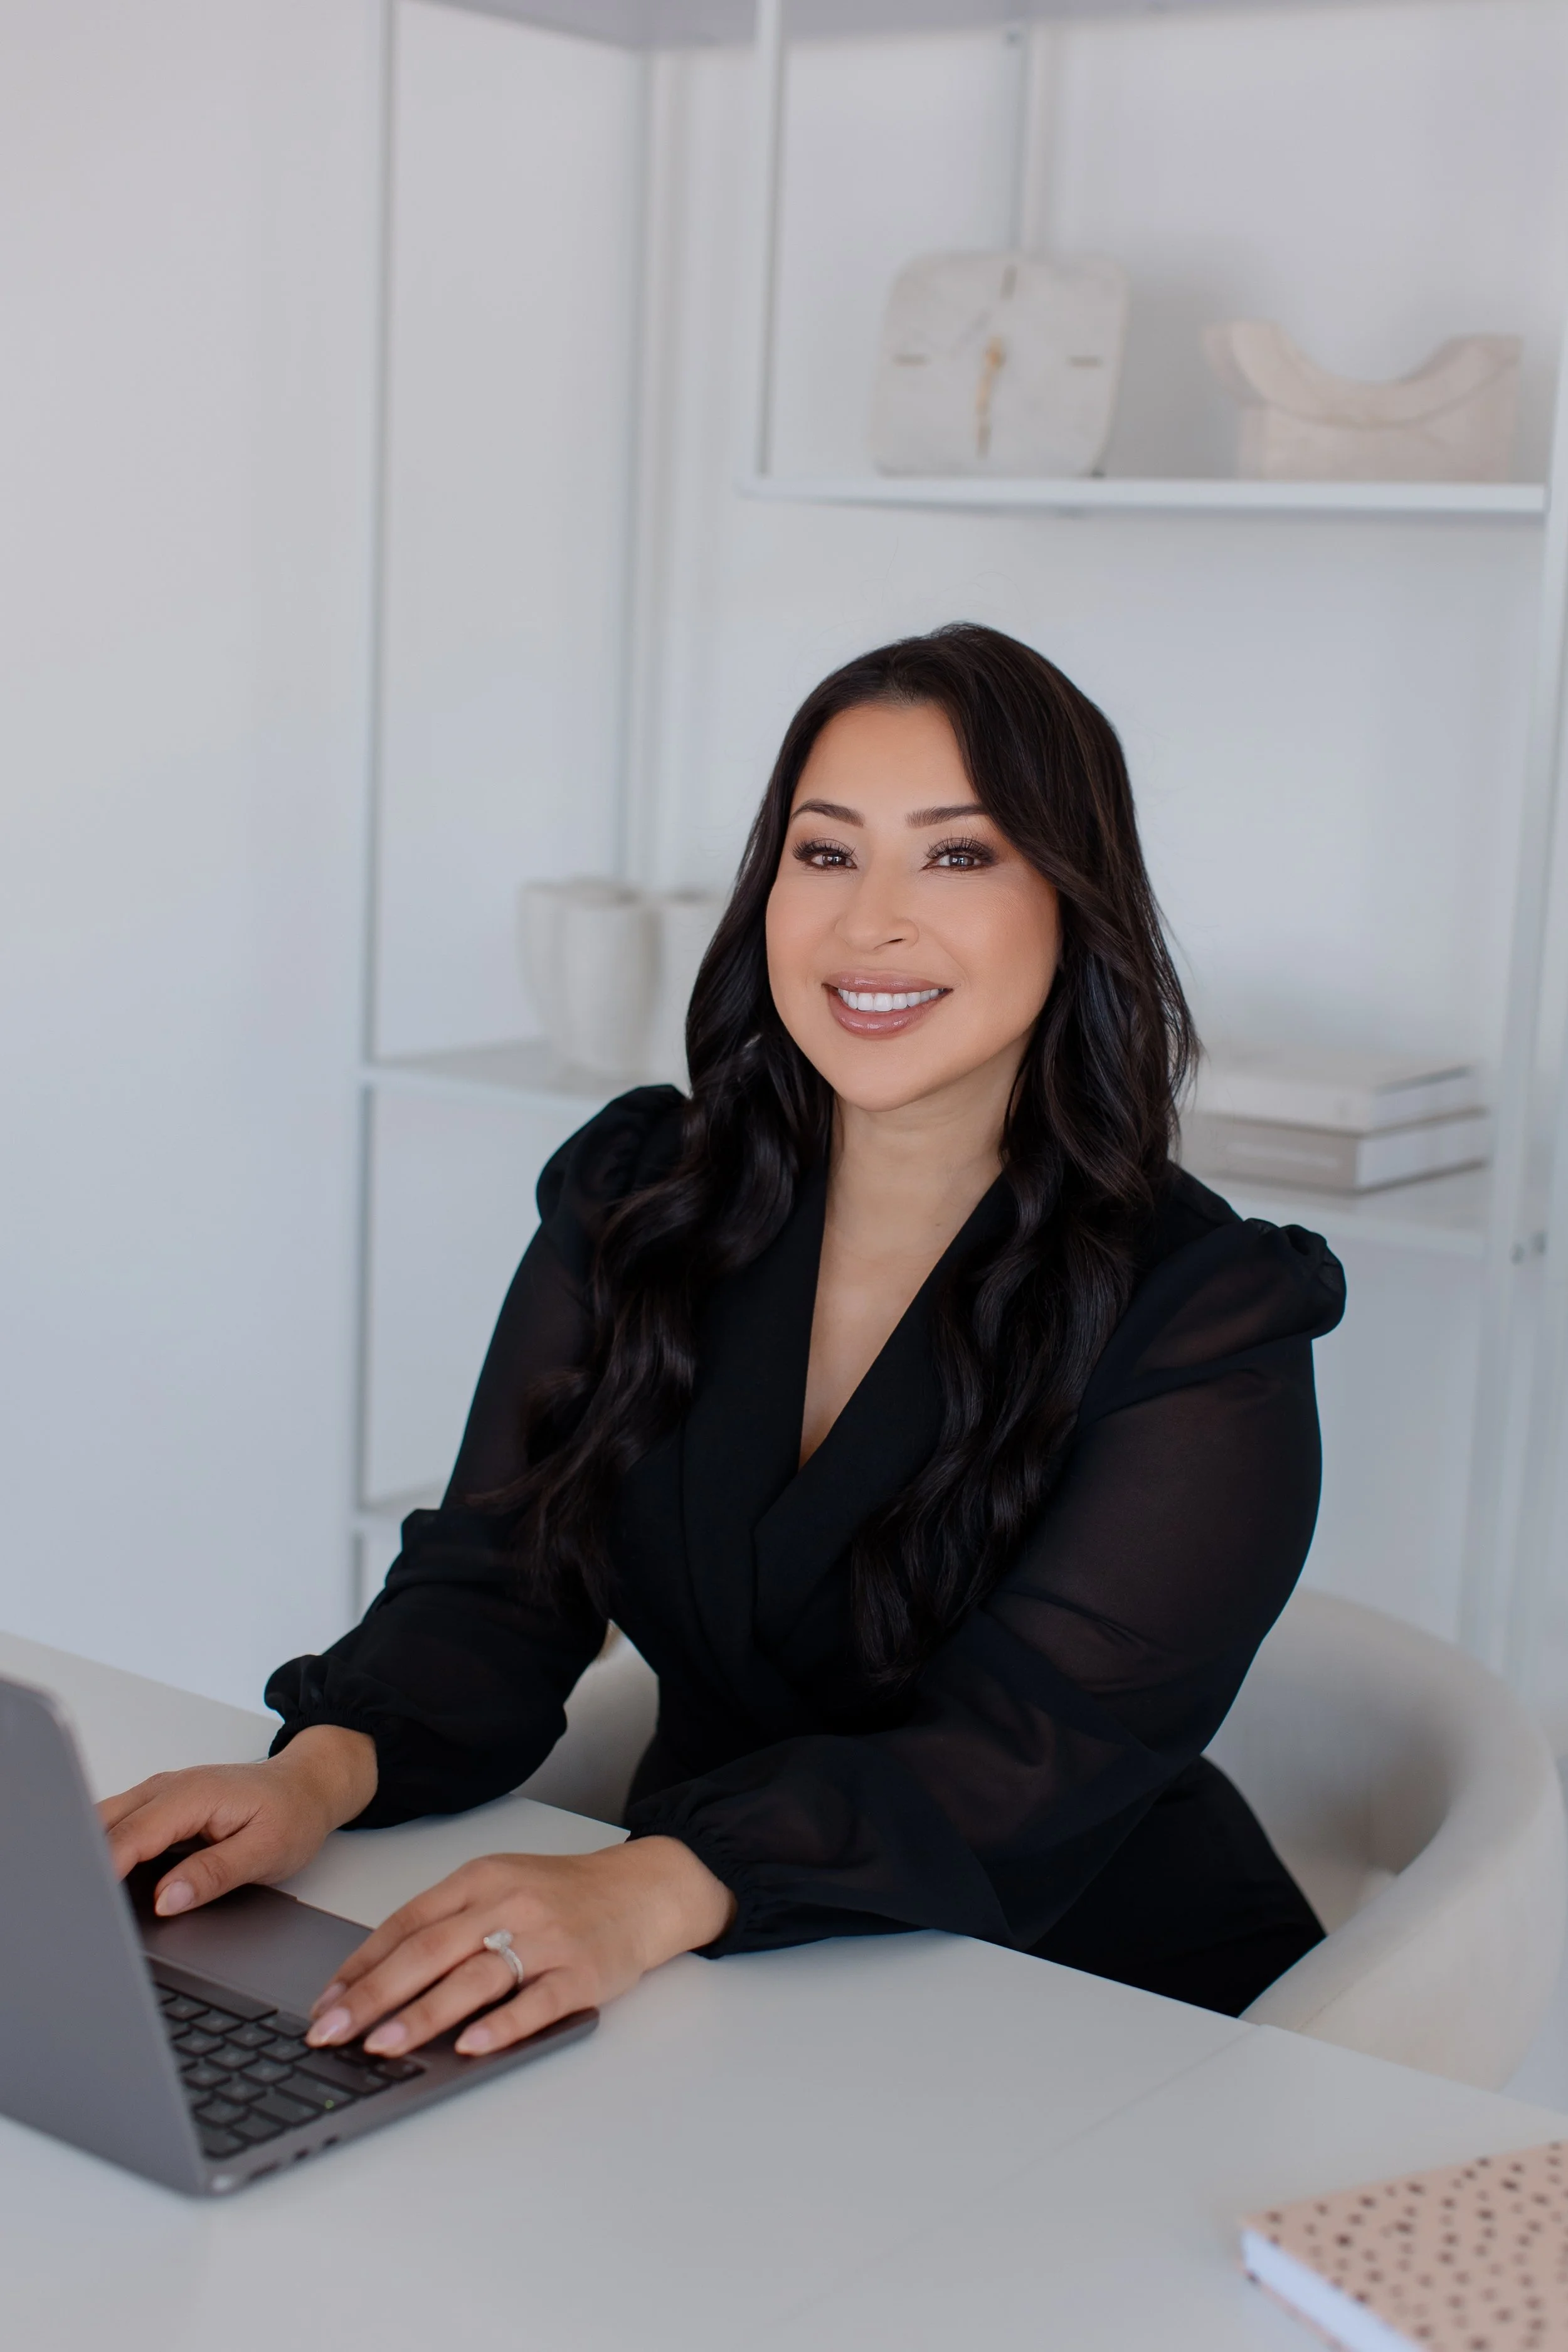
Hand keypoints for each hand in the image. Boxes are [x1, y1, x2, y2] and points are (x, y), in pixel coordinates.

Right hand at [97, 1726, 378, 1914]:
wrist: (307, 1786)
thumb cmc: (293, 1813)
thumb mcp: (266, 1851)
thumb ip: (214, 1874)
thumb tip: (167, 1899)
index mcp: (192, 1795)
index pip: (131, 1835)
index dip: (105, 1871)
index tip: (89, 1905)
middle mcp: (167, 1789)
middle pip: (103, 1826)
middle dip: (85, 1864)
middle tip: (80, 1909)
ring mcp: (158, 1796)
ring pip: (104, 1825)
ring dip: (92, 1857)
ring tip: (87, 1901)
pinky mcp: (158, 1809)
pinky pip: (119, 1828)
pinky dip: (106, 1852)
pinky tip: (105, 1883)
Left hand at [304, 1837, 735, 2059]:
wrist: (643, 1889)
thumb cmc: (561, 1895)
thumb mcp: (500, 1886)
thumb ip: (448, 1922)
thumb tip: (376, 1976)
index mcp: (481, 1879)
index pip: (407, 1922)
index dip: (361, 1965)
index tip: (324, 2004)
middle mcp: (509, 1904)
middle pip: (429, 1951)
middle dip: (373, 1995)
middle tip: (330, 2032)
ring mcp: (546, 1939)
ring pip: (474, 1978)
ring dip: (422, 2014)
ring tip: (381, 2046)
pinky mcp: (581, 1974)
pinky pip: (535, 2003)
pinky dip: (500, 2025)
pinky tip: (468, 2046)